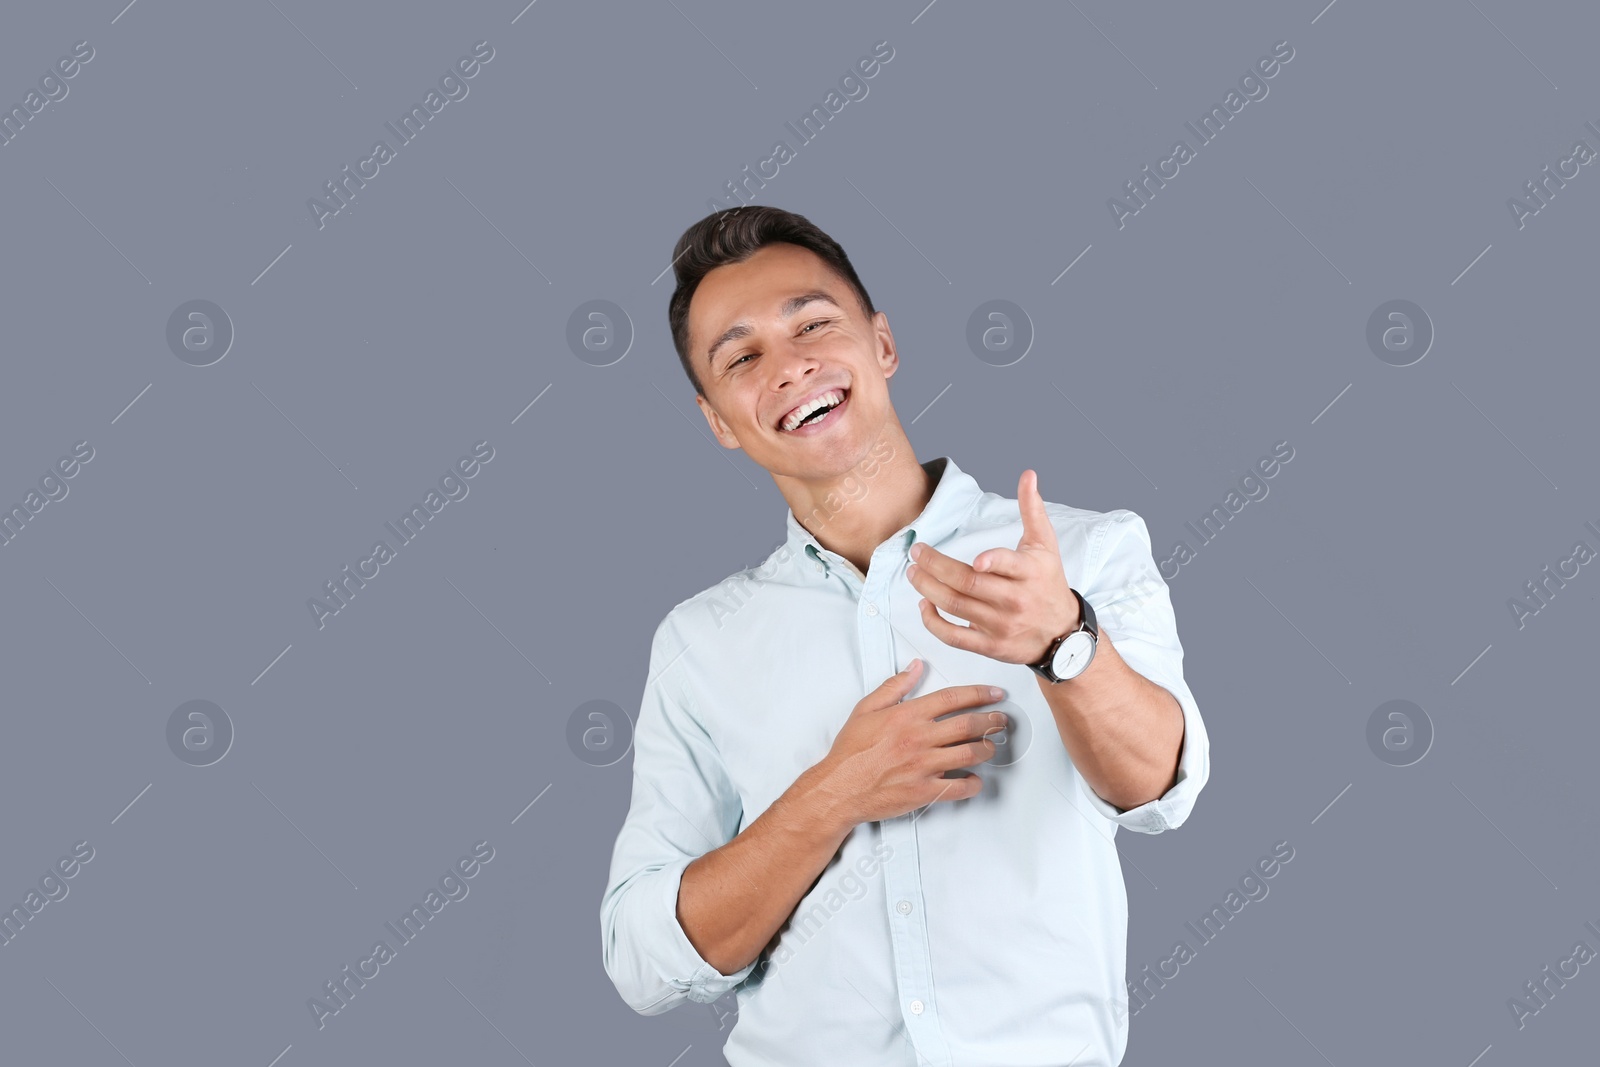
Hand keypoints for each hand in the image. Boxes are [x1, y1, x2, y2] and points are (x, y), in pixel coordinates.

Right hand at [810, 660, 1006, 828]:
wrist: (840, 788)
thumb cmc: (851, 751)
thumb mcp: (866, 709)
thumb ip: (894, 686)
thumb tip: (915, 667)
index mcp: (907, 716)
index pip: (952, 698)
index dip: (979, 693)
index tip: (995, 693)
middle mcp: (919, 738)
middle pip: (969, 725)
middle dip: (992, 720)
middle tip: (1001, 719)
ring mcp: (924, 766)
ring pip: (970, 754)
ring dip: (987, 749)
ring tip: (991, 745)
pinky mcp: (925, 791)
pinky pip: (959, 787)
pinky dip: (973, 784)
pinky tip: (975, 779)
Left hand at [906, 468, 1078, 665]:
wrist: (1062, 632)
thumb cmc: (1048, 582)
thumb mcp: (1045, 545)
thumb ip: (1032, 510)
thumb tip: (1028, 475)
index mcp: (1030, 573)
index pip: (1009, 566)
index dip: (993, 562)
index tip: (975, 559)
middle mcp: (1016, 600)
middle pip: (969, 583)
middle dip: (935, 567)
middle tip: (916, 552)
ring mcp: (1002, 625)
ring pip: (956, 606)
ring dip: (928, 588)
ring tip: (913, 572)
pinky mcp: (990, 646)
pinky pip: (954, 636)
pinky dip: (933, 622)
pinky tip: (924, 603)